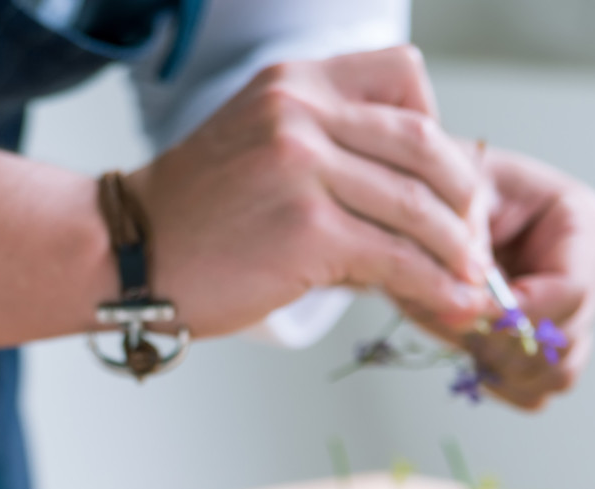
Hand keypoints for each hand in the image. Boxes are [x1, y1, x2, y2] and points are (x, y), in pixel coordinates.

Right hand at [125, 47, 494, 337]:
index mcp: (295, 83)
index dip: (438, 132)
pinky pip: (395, 257)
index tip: (441, 184)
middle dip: (465, 201)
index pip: (405, 78)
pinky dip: (434, 285)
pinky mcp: (305, 230)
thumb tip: (419, 214)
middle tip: (474, 243)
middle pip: (425, 146)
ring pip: (420, 206)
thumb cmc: (192, 218)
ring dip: (458, 252)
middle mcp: (301, 112)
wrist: (120, 254)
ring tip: (473, 283)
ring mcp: (302, 167)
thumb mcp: (260, 148)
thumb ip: (333, 158)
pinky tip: (450, 304)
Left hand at [461, 149, 594, 409]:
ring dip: (501, 367)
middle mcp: (588, 270)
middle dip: (502, 342)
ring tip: (458, 333)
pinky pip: (537, 390)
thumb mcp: (451, 200)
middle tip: (450, 322)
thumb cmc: (443, 191)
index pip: (572, 289)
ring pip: (557, 372)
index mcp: (580, 222)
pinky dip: (500, 384)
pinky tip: (470, 356)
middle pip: (566, 339)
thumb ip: (464, 248)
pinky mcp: (547, 345)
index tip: (465, 312)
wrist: (425, 209)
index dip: (519, 313)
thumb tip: (466, 314)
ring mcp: (572, 313)